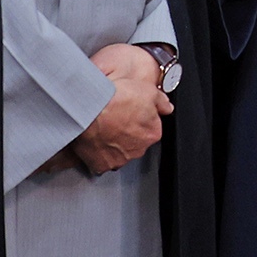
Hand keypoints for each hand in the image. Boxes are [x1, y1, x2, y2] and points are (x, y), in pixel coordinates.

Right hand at [70, 44, 171, 175]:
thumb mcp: (149, 91)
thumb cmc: (116, 100)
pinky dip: (99, 155)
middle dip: (127, 134)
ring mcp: (119, 159)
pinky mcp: (101, 165)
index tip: (131, 114)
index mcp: (152, 133)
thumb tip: (167, 108)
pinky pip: (101, 162)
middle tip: (116, 120)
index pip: (151, 129)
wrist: (89, 109)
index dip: (140, 120)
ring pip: (119, 154)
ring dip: (114, 145)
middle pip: (135, 143)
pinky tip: (95, 142)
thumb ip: (162, 102)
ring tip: (104, 130)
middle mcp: (138, 150)